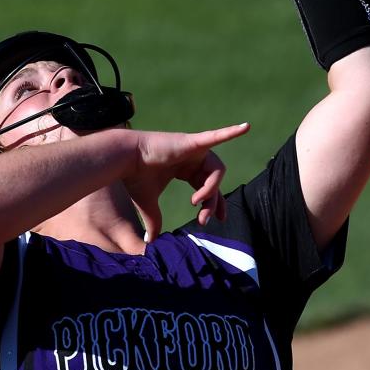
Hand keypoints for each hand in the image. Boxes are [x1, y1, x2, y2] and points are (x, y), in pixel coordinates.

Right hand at [123, 122, 249, 241]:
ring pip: (216, 171)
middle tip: (204, 220)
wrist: (123, 160)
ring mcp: (194, 148)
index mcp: (184, 169)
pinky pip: (215, 137)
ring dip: (211, 189)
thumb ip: (154, 221)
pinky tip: (245, 127)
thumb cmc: (134, 179)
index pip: (207, 186)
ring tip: (198, 201)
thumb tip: (150, 242)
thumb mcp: (148, 204)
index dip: (214, 203)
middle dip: (212, 203)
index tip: (219, 220)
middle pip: (214, 181)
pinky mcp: (191, 142)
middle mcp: (192, 157)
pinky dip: (230, 132)